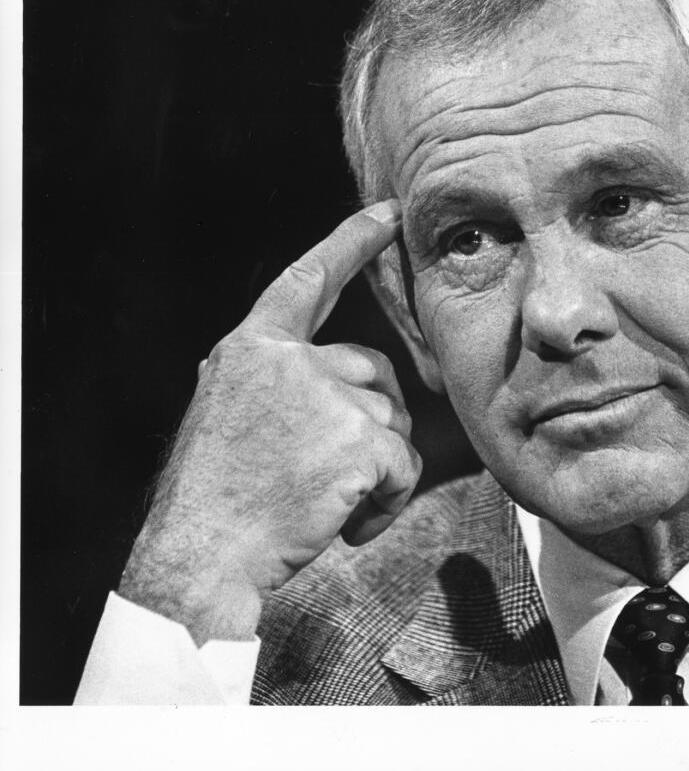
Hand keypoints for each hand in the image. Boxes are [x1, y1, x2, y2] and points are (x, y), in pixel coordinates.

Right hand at [119, 199, 420, 643]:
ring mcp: (327, 397)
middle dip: (371, 418)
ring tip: (330, 504)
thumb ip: (266, 380)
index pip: (308, 280)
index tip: (385, 214)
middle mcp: (291, 361)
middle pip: (373, 369)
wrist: (202, 555)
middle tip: (335, 470)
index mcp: (253, 348)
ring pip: (393, 420)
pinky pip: (404, 464)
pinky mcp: (360, 440)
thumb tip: (283, 365)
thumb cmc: (215, 497)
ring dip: (376, 468)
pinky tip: (350, 525)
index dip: (350, 243)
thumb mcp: (224, 414)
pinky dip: (389, 500)